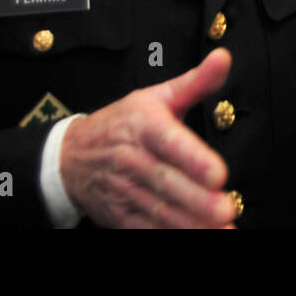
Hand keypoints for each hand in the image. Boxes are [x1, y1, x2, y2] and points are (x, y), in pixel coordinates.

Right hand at [60, 48, 236, 227]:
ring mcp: (124, 191)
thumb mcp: (155, 97)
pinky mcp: (119, 217)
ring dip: (190, 225)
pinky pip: (146, 231)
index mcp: (144, 126)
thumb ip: (195, 82)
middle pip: (166, 183)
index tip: (219, 174)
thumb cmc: (121, 123)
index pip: (168, 142)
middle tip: (226, 209)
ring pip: (159, 211)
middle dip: (197, 200)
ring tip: (222, 229)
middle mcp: (132, 160)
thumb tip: (223, 58)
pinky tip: (199, 237)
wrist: (69, 156)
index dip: (193, 159)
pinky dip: (170, 237)